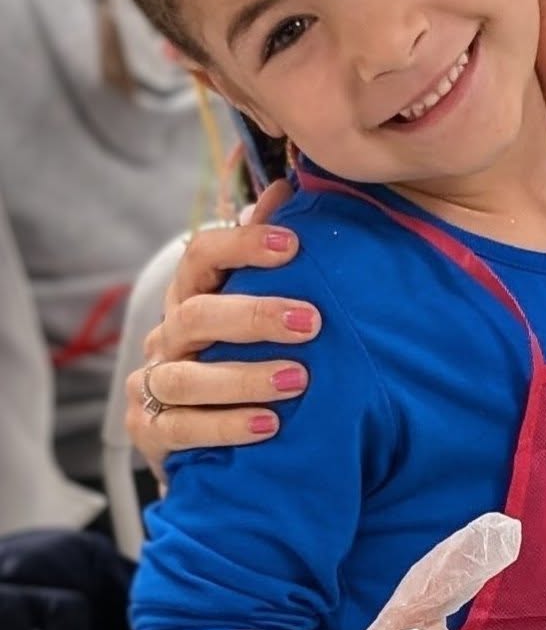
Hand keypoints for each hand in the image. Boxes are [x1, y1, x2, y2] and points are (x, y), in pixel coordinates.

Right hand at [126, 182, 315, 473]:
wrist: (209, 441)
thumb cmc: (240, 360)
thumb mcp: (256, 309)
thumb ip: (267, 256)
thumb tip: (282, 189)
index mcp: (191, 298)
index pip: (200, 256)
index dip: (242, 244)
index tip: (292, 245)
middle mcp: (166, 337)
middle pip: (195, 316)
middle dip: (254, 317)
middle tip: (311, 322)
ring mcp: (151, 385)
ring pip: (186, 378)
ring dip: (244, 378)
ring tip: (298, 380)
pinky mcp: (150, 432)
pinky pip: (181, 429)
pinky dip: (227, 426)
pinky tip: (270, 425)